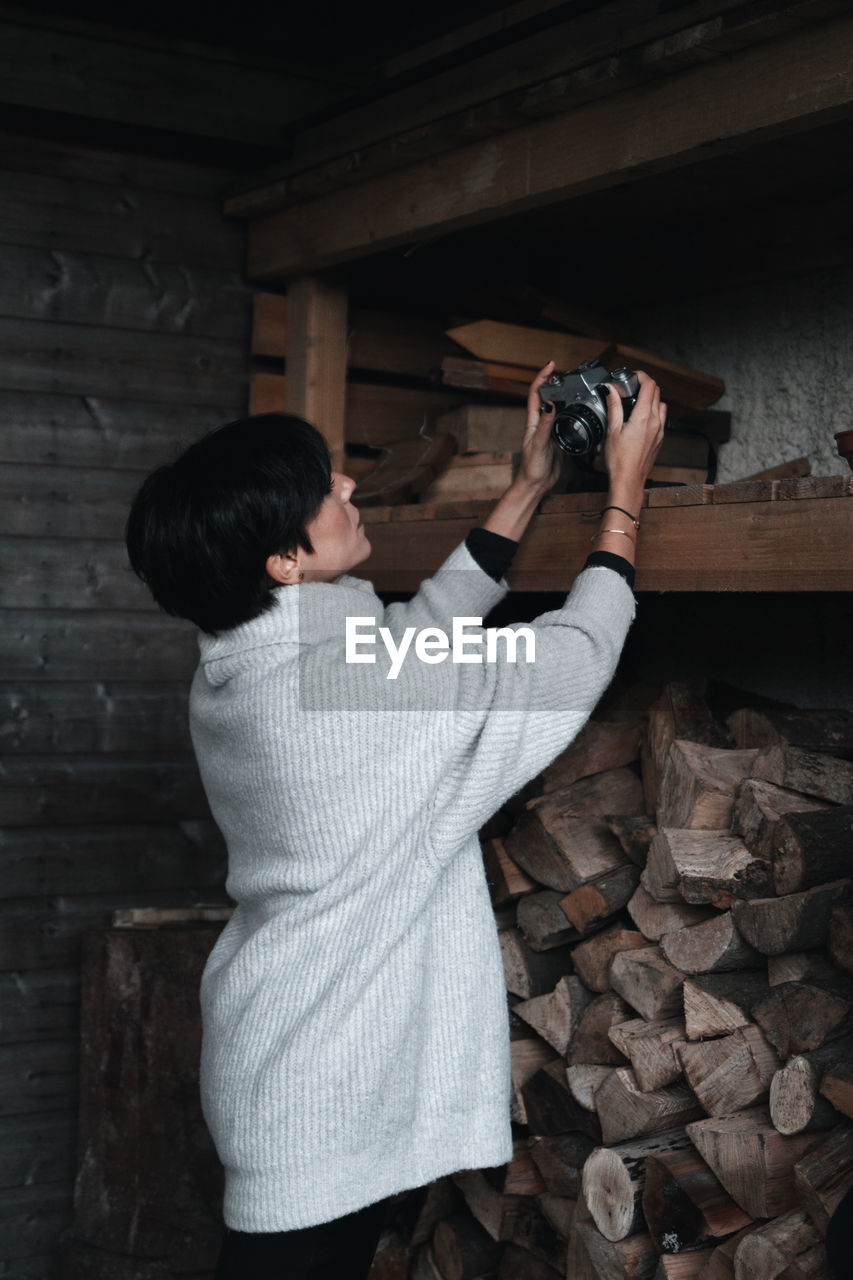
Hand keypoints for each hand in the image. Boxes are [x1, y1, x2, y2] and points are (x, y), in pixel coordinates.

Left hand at [514, 361, 563, 493]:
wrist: (536, 485)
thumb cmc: (531, 467)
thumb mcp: (538, 444)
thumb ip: (545, 425)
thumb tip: (551, 404)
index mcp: (533, 422)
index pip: (536, 394)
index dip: (542, 377)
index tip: (551, 366)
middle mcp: (541, 423)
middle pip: (546, 397)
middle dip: (553, 382)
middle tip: (565, 372)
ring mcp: (550, 431)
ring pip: (557, 408)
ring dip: (564, 396)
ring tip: (574, 386)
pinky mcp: (559, 439)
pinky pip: (566, 422)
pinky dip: (572, 413)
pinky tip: (578, 411)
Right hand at [602, 370, 665, 502]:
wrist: (628, 480)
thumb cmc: (619, 460)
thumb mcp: (612, 430)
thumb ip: (614, 406)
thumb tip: (611, 391)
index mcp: (643, 417)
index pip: (649, 386)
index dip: (642, 376)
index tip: (634, 376)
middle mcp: (655, 422)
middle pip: (657, 393)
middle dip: (645, 385)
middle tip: (632, 387)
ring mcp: (660, 431)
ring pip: (661, 405)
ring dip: (652, 399)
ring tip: (637, 402)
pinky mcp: (660, 439)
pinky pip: (661, 419)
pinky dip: (654, 412)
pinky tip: (641, 419)